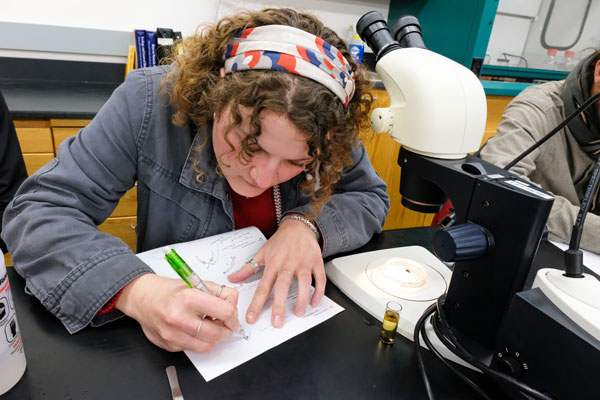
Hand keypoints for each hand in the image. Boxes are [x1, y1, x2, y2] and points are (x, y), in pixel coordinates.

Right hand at [115, 274, 239, 352]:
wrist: (143, 298)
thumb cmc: (170, 291)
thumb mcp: (196, 283)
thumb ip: (219, 292)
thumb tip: (234, 304)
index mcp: (188, 298)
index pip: (224, 312)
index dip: (232, 314)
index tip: (231, 315)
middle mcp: (179, 318)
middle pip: (218, 333)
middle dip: (226, 329)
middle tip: (224, 323)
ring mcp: (173, 334)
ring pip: (207, 346)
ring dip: (214, 338)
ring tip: (209, 326)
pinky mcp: (169, 345)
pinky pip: (194, 349)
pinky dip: (199, 341)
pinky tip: (194, 330)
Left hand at [227, 218, 325, 327]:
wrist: (298, 225)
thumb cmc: (280, 241)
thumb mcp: (262, 253)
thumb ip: (247, 268)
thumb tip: (232, 279)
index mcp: (273, 263)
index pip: (263, 286)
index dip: (256, 303)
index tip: (252, 317)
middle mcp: (288, 264)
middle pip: (283, 286)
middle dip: (279, 305)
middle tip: (277, 322)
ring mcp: (303, 263)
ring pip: (304, 283)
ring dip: (302, 299)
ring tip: (298, 313)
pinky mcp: (316, 262)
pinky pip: (320, 278)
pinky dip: (319, 291)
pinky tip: (314, 302)